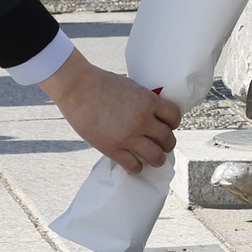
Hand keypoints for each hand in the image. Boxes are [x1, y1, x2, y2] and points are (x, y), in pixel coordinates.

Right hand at [39, 49, 180, 173]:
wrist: (78, 88)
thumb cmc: (101, 83)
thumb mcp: (130, 86)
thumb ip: (143, 100)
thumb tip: (152, 113)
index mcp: (148, 101)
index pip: (174, 117)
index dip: (173, 124)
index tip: (168, 126)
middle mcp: (142, 120)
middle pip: (168, 139)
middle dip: (167, 144)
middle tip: (162, 145)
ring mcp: (128, 136)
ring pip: (156, 157)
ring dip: (157, 159)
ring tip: (154, 159)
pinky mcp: (113, 149)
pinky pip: (133, 166)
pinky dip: (137, 168)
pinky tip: (135, 165)